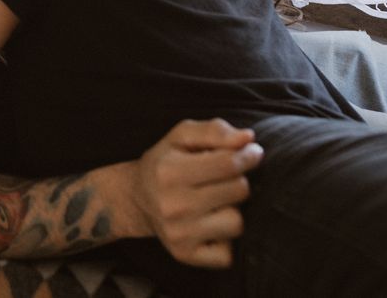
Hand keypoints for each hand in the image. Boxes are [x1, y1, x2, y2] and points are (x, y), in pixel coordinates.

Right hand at [129, 119, 262, 268]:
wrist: (135, 199)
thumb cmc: (166, 162)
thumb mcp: (182, 136)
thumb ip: (215, 130)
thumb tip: (248, 139)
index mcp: (170, 171)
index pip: (229, 164)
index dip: (248, 156)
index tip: (251, 153)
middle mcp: (173, 205)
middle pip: (239, 191)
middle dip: (238, 180)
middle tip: (223, 178)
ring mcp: (178, 234)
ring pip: (237, 223)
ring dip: (232, 210)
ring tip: (215, 202)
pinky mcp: (184, 255)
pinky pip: (228, 254)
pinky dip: (225, 240)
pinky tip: (210, 225)